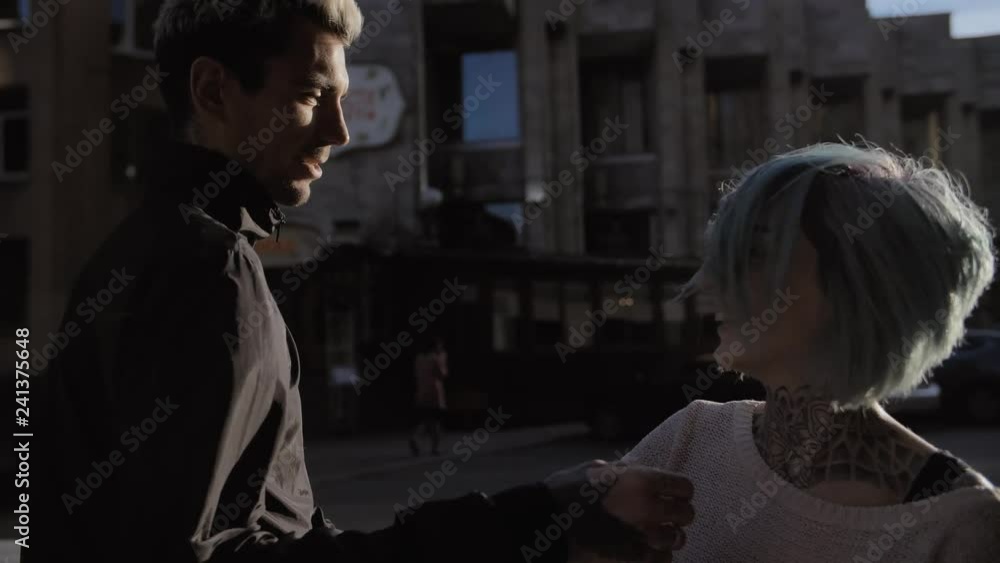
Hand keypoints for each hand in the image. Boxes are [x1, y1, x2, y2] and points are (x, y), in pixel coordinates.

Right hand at [545, 460, 693, 561]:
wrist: (547, 524)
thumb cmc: (566, 492)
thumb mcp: (594, 469)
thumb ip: (622, 471)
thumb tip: (636, 470)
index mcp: (640, 481)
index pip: (683, 486)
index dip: (679, 490)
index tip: (673, 494)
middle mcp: (649, 508)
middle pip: (686, 514)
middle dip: (678, 515)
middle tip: (667, 516)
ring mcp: (643, 537)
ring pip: (676, 539)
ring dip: (668, 537)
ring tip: (656, 536)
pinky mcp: (636, 559)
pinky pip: (662, 559)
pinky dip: (658, 556)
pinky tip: (646, 550)